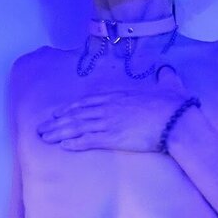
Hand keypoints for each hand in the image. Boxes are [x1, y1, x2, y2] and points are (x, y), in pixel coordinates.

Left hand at [36, 65, 191, 152]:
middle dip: (56, 122)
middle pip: (76, 115)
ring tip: (45, 138)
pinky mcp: (113, 138)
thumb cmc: (174, 105)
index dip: (69, 108)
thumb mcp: (168, 85)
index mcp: (118, 96)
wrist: (176, 120)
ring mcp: (109, 123)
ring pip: (77, 127)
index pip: (87, 102)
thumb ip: (164, 78)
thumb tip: (166, 71)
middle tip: (41, 129)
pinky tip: (63, 146)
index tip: (57, 113)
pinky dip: (74, 143)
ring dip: (59, 133)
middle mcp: (109, 108)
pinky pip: (88, 141)